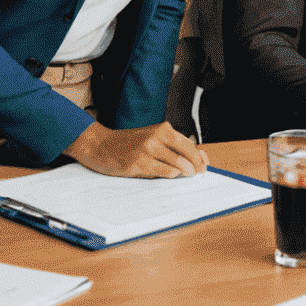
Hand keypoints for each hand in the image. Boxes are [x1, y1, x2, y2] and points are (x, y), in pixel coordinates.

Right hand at [65, 120, 206, 177]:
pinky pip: (162, 171)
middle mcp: (157, 137)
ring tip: (187, 175)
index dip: (200, 156)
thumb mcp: (151, 139)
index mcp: (163, 129)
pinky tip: (171, 176)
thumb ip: (171, 146)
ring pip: (177, 163)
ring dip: (186, 172)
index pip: (189, 144)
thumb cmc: (128, 144)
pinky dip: (170, 175)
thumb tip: (197, 157)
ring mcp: (147, 149)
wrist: (100, 145)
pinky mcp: (138, 163)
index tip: (205, 164)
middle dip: (196, 165)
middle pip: (187, 153)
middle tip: (198, 173)